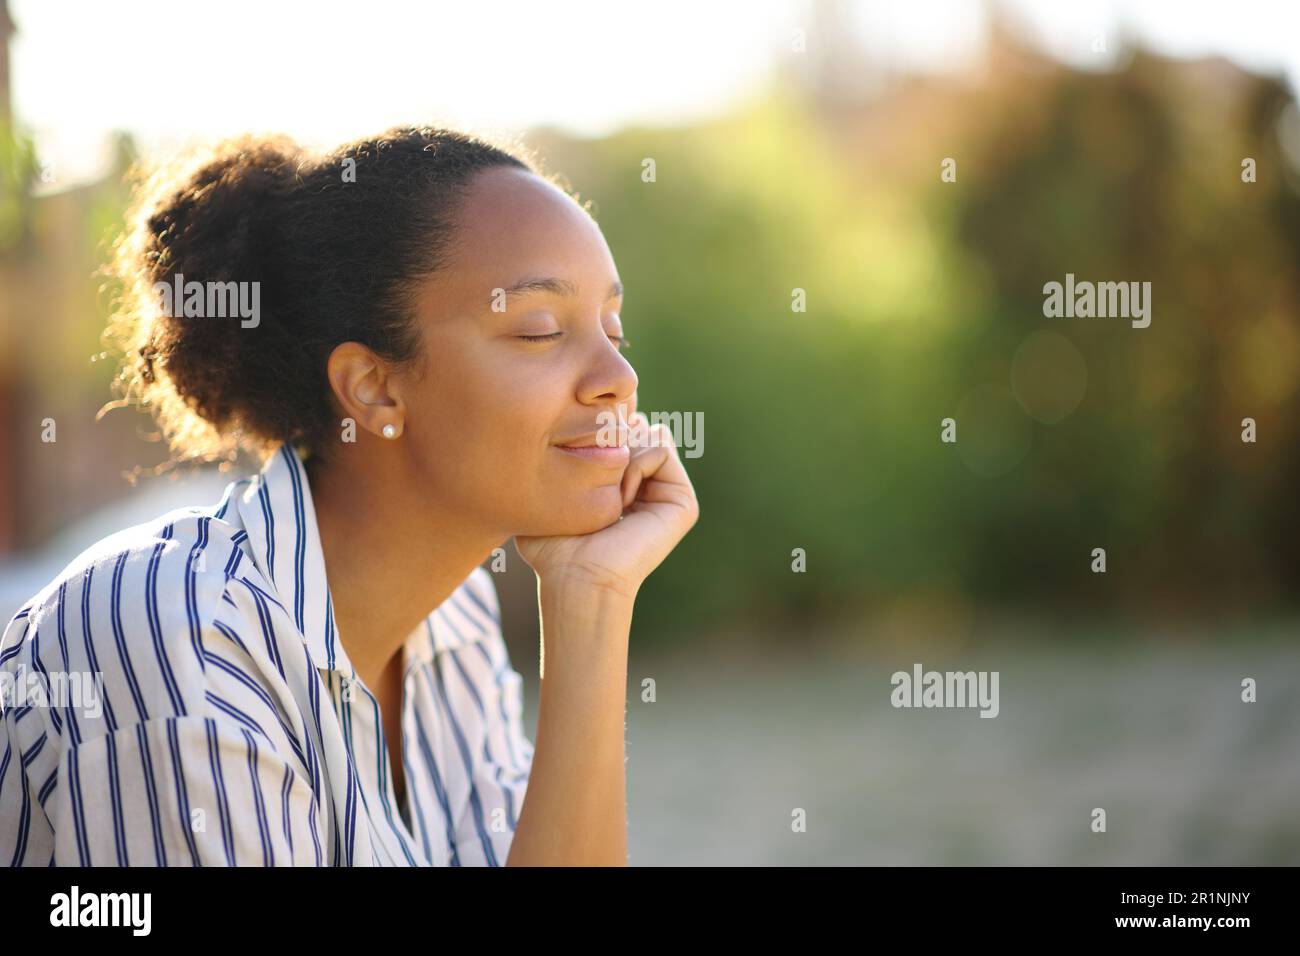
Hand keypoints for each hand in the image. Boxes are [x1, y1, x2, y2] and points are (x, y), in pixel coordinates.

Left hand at [515, 411, 699, 597]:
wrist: (576, 575)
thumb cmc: (555, 543)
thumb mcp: (552, 491)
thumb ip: (565, 456)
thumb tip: (577, 424)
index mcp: (625, 486)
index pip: (619, 428)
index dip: (597, 433)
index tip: (577, 467)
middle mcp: (650, 487)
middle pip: (636, 424)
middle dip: (610, 442)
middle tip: (594, 482)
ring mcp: (668, 494)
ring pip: (650, 431)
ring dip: (622, 456)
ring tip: (608, 494)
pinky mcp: (682, 502)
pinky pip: (661, 447)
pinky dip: (636, 466)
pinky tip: (622, 499)